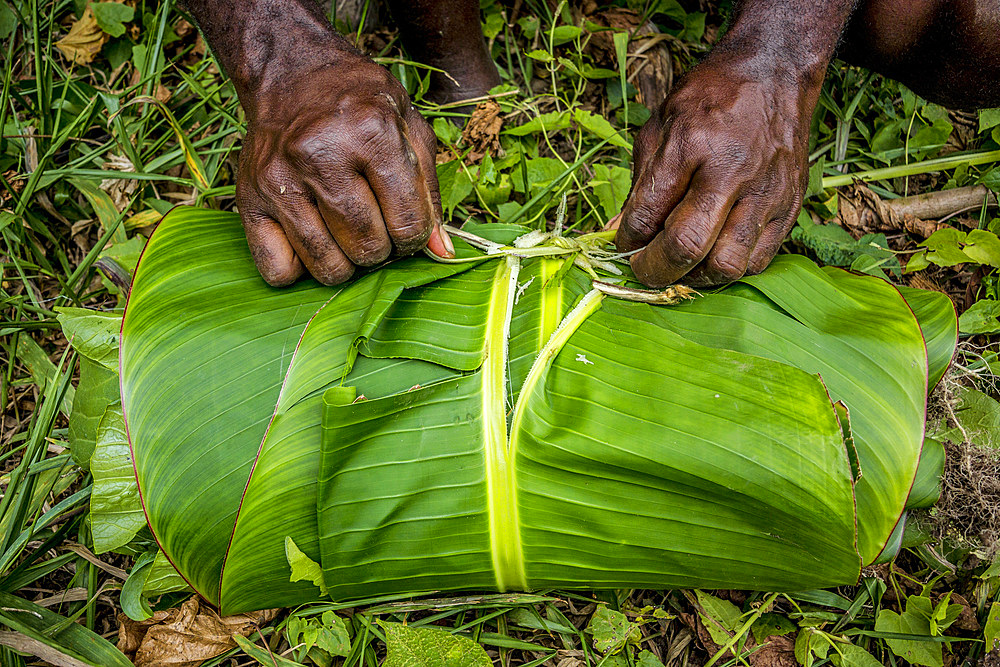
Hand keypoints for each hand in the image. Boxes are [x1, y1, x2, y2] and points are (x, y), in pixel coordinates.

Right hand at [236, 50, 451, 285]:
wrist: (293, 73)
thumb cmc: (361, 103)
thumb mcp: (410, 129)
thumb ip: (428, 192)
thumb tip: (442, 252)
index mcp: (372, 133)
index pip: (408, 224)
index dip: (415, 237)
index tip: (406, 226)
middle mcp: (322, 155)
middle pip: (367, 248)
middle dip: (382, 250)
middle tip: (377, 227)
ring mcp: (280, 179)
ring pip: (327, 266)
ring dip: (347, 264)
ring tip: (348, 235)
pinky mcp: (249, 199)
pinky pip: (277, 270)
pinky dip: (299, 270)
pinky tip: (312, 243)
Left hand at [614, 57, 814, 287]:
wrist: (775, 70)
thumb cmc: (711, 97)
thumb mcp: (661, 125)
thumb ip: (641, 184)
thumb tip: (619, 235)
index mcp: (691, 144)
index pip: (648, 214)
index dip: (627, 241)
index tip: (623, 245)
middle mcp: (732, 171)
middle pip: (688, 246)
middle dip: (656, 270)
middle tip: (644, 269)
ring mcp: (767, 192)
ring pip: (727, 265)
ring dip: (695, 277)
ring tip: (681, 267)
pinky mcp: (791, 206)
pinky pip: (758, 261)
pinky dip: (729, 269)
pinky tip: (713, 255)